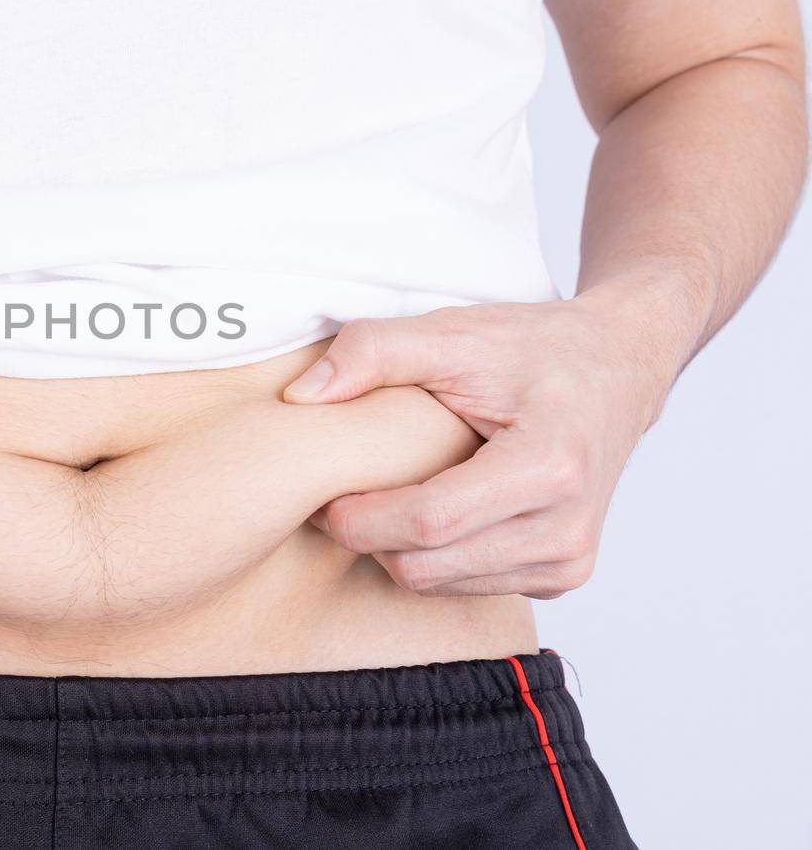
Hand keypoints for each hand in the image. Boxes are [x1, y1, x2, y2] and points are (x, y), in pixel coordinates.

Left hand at [283, 282, 692, 597]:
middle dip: (366, 536)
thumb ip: (374, 351)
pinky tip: (426, 508)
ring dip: (394, 549)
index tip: (320, 494)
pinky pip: (463, 587)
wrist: (617, 367)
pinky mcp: (561, 576)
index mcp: (548, 467)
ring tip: (381, 494)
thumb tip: (301, 397)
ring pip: (437, 584)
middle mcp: (567, 528)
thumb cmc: (534, 348)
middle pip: (425, 565)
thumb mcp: (453, 332)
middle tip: (336, 494)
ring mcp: (568, 560)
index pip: (429, 522)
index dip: (360, 517)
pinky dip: (429, 556)